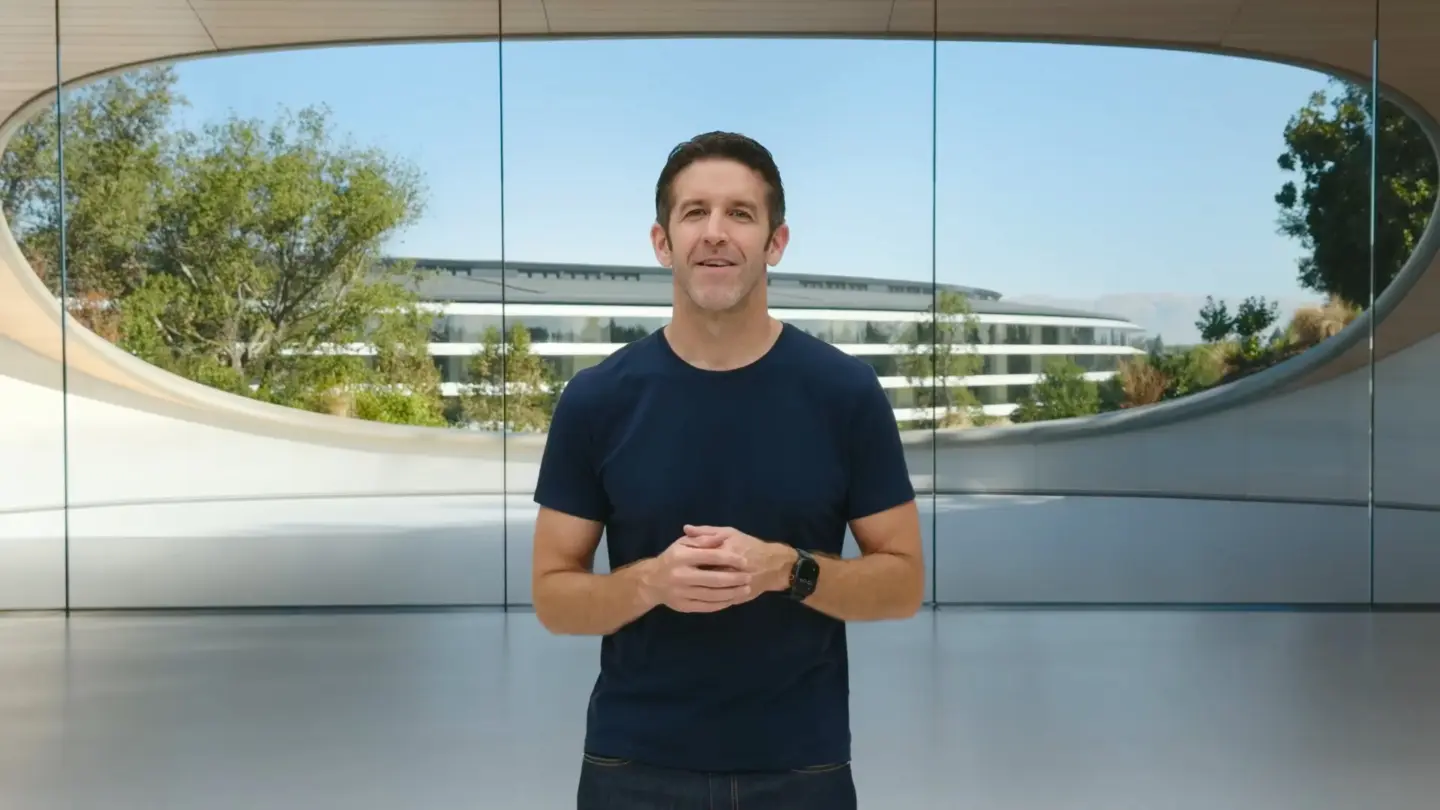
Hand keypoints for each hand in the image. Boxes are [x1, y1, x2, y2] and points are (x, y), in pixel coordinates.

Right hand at [639, 533, 754, 612]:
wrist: (652, 582)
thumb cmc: (672, 558)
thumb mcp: (683, 543)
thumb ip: (702, 540)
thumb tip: (721, 539)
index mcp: (681, 556)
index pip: (711, 556)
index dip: (730, 559)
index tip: (744, 561)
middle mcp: (680, 575)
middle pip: (714, 579)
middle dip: (735, 579)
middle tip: (749, 577)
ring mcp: (681, 593)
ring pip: (712, 595)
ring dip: (731, 593)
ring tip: (745, 589)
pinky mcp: (683, 606)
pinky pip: (706, 606)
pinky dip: (721, 604)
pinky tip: (731, 600)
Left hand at [681, 525, 796, 595]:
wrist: (774, 565)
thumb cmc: (749, 545)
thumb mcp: (729, 533)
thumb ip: (706, 532)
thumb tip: (685, 529)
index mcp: (726, 552)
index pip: (700, 559)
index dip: (688, 561)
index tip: (680, 562)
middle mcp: (730, 570)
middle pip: (703, 577)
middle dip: (691, 578)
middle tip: (681, 576)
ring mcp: (735, 586)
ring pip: (711, 591)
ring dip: (699, 590)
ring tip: (690, 586)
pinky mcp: (739, 598)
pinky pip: (720, 601)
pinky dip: (710, 600)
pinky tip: (700, 596)